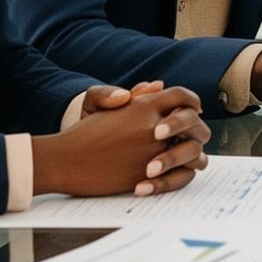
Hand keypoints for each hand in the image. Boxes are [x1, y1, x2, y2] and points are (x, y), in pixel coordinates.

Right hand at [32, 85, 211, 196]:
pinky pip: (181, 174)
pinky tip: (175, 173)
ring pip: (193, 151)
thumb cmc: (85, 134)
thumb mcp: (110, 108)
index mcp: (144, 106)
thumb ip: (138, 97)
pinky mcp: (149, 175)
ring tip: (186, 156)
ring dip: (193, 153)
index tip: (194, 109)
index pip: (182, 96)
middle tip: (194, 134)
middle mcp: (153, 126)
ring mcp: (153, 151)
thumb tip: (159, 86)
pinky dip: (182, 174)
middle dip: (197, 128)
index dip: (191, 102)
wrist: (65, 160)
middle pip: (193, 123)